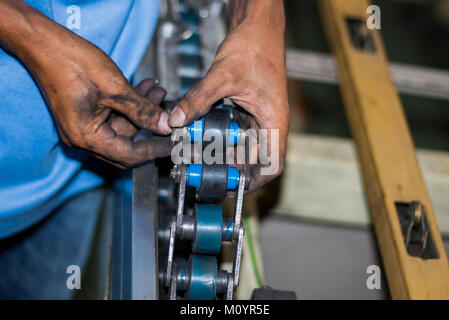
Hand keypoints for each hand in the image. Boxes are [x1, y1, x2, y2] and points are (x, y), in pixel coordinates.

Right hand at [0, 1, 172, 167]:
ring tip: (159, 91)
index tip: (174, 143)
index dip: (154, 149)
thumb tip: (165, 125)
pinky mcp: (86, 115)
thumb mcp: (115, 88)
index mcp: (86, 137)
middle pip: (126, 146)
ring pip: (122, 128)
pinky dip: (130, 106)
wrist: (44, 43)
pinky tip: (145, 90)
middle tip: (170, 116)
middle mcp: (82, 137)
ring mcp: (83, 127)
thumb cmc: (71, 62)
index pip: (128, 155)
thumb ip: (142, 110)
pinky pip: (113, 117)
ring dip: (142, 112)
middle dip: (150, 129)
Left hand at [168, 1, 288, 191]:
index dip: (254, 181)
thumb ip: (197, 100)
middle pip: (252, 158)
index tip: (233, 187)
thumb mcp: (222, 76)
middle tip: (204, 170)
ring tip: (199, 155)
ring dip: (222, 152)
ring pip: (242, 146)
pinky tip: (202, 135)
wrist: (258, 27)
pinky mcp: (249, 109)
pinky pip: (235, 131)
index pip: (272, 165)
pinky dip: (220, 136)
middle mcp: (269, 123)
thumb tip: (174, 120)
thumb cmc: (254, 47)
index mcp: (274, 121)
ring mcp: (259, 117)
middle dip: (229, 166)